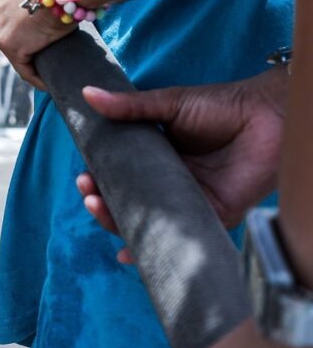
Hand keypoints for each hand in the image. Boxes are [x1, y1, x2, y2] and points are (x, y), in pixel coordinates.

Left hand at [0, 0, 75, 87]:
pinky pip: (24, 69)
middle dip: (26, 49)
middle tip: (43, 60)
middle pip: (9, 39)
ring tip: (47, 73)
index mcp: (0, 0)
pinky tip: (49, 84)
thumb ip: (37, 6)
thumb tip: (51, 17)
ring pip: (16, 55)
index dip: (24, 35)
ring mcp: (0, 32)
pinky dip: (37, 79)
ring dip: (31, 64)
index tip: (37, 45)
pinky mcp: (11, 47)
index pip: (9, 24)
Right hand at [75, 68, 287, 261]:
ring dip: (117, 221)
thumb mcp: (168, 103)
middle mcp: (169, 179)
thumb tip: (87, 94)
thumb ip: (129, 106)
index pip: (120, 171)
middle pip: (128, 199)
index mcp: (156, 154)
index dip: (98, 176)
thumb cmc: (219, 106)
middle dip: (102, 201)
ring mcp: (188, 199)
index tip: (83, 176)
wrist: (266, 118)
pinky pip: (180, 236)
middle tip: (88, 193)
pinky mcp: (212, 215)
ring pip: (147, 219)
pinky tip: (128, 253)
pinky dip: (153, 248)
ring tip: (97, 208)